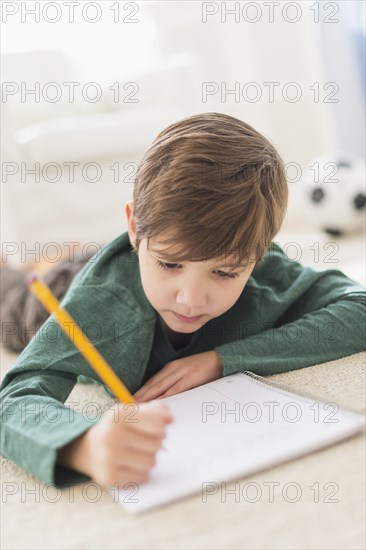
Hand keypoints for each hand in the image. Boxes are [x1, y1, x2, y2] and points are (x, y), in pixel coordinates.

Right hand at [58, 400, 173, 488]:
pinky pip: (142, 477)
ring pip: (151, 462)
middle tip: (142, 442)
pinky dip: (141, 472)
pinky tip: (129, 465)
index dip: (160, 428)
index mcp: (118, 415)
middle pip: (156, 445)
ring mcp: (108, 458)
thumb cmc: (119, 428)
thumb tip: (170, 419)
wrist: (89, 449)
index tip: (154, 428)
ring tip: (136, 453)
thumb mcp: (133, 412)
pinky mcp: (109, 477)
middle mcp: (111, 435)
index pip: (157, 424)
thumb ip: (157, 411)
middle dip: (154, 444)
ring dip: (148, 459)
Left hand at [133, 350, 223, 401]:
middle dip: (140, 395)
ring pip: (160, 386)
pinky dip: (165, 396)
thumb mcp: (185, 373)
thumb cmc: (204, 369)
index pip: (152, 382)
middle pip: (152, 384)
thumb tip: (161, 398)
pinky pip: (175, 389)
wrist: (221, 359)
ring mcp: (181, 372)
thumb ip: (174, 383)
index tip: (130, 400)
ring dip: (148, 397)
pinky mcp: (190, 377)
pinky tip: (158, 403)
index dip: (140, 391)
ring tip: (138, 406)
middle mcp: (173, 368)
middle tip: (128, 405)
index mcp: (171, 367)